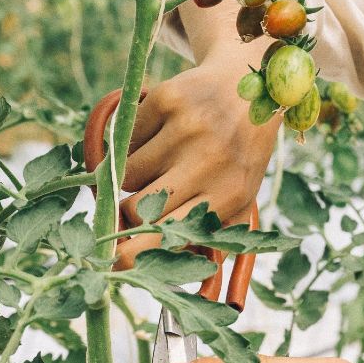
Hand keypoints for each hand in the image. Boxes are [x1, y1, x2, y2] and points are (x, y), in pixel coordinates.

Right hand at [115, 43, 279, 269]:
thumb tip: (178, 278)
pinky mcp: (167, 99)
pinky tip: (158, 133)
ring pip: (127, 173)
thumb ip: (212, 237)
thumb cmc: (239, 153)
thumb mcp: (240, 197)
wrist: (249, 84)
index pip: (169, 234)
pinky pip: (124, 138)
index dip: (134, 253)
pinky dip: (133, 141)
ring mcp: (187, 128)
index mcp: (229, 194)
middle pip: (137, 208)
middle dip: (127, 212)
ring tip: (159, 161)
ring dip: (133, 174)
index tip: (114, 262)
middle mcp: (209, 160)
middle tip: (132, 205)